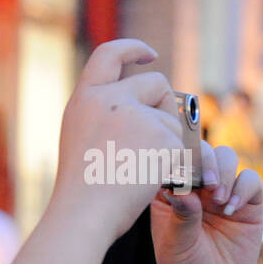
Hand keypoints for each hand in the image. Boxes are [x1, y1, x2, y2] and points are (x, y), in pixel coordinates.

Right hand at [52, 39, 185, 242]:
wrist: (83, 214)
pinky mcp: (163, 139)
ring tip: (139, 170)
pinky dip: (173, 162)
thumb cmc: (80, 186)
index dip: (133, 49)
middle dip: (163, 105)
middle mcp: (111, 100)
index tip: (149, 56)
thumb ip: (105, 113)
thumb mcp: (81, 136)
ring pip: (172, 119)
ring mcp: (139, 117)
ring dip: (167, 141)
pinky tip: (151, 178)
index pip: (110, 54)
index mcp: (86, 98)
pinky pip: (182, 144)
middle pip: (156, 83)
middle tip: (156, 135)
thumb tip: (145, 100)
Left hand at [152, 143, 262, 263]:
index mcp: (168, 192)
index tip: (181, 168)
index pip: (172, 159)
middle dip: (206, 160)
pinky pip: (251, 180)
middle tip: (207, 184)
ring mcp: (221, 193)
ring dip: (224, 172)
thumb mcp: (175, 244)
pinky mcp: (247, 205)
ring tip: (218, 198)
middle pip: (202, 152)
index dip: (177, 155)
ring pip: (227, 158)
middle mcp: (195, 188)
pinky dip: (243, 188)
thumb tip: (181, 185)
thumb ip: (181, 214)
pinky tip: (231, 209)